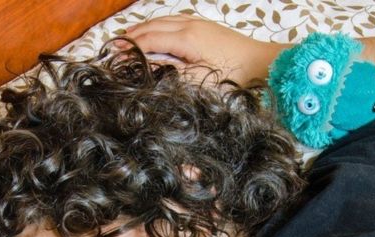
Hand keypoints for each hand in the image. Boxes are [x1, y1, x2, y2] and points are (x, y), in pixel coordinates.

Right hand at [125, 15, 286, 85]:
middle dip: (132, 36)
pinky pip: (173, 18)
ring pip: (162, 20)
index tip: (114, 56)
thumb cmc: (231, 75)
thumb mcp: (197, 80)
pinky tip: (155, 28)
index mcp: (185, 39)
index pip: (149, 40)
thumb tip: (146, 66)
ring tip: (128, 36)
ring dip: (144, 27)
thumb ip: (170, 72)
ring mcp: (197, 22)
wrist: (260, 62)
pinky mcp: (204, 24)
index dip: (130, 49)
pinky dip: (158, 23)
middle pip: (152, 26)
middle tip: (115, 47)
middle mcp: (188, 25)